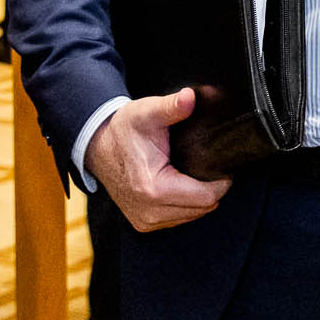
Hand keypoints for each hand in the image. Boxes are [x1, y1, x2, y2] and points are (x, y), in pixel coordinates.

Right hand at [86, 89, 232, 231]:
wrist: (97, 148)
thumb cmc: (124, 130)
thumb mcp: (148, 112)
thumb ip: (172, 106)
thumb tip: (189, 97)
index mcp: (153, 188)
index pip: (206, 197)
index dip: (222, 182)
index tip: (222, 165)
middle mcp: (148, 211)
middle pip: (202, 208)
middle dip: (212, 189)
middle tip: (211, 167)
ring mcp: (144, 220)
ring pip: (192, 216)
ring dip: (200, 198)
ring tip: (198, 175)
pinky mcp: (143, 223)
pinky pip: (178, 219)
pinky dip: (187, 205)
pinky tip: (185, 186)